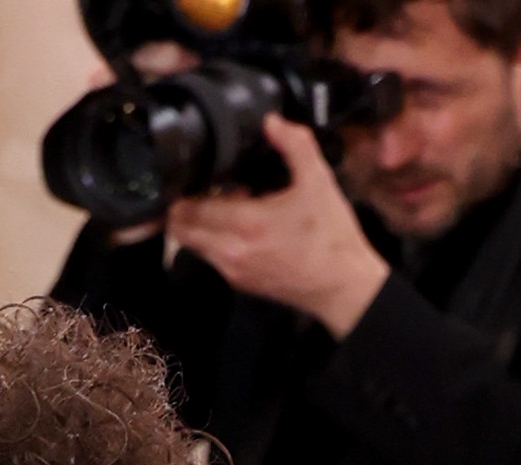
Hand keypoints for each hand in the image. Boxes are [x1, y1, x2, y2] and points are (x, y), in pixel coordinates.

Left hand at [162, 116, 382, 340]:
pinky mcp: (239, 283)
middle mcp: (231, 251)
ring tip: (210, 201)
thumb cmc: (330, 237)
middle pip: (182, 229)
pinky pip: (209, 257)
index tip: (186, 173)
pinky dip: (209, 239)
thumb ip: (295, 144)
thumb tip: (272, 121)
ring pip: (192, 245)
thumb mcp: (318, 180)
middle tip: (190, 185)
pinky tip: (231, 222)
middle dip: (179, 207)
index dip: (183, 188)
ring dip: (193, 224)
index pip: (192, 207)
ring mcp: (232, 271)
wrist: (341, 286)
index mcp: (246, 223)